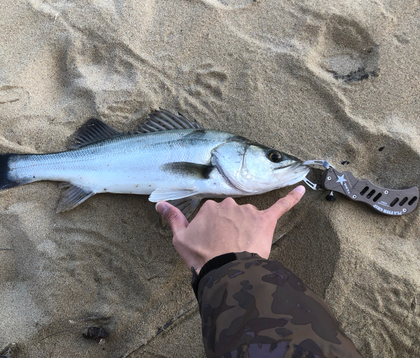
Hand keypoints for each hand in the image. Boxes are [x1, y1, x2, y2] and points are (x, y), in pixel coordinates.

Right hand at [156, 185, 305, 272]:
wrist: (225, 271)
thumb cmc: (202, 256)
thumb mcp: (180, 239)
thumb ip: (171, 217)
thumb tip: (159, 202)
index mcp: (210, 207)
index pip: (211, 214)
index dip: (211, 230)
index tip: (211, 243)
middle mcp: (229, 204)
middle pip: (230, 213)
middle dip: (229, 228)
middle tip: (225, 247)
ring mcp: (248, 212)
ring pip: (248, 216)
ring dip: (246, 228)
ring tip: (242, 248)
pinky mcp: (266, 220)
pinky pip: (280, 206)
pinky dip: (291, 198)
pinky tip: (302, 191)